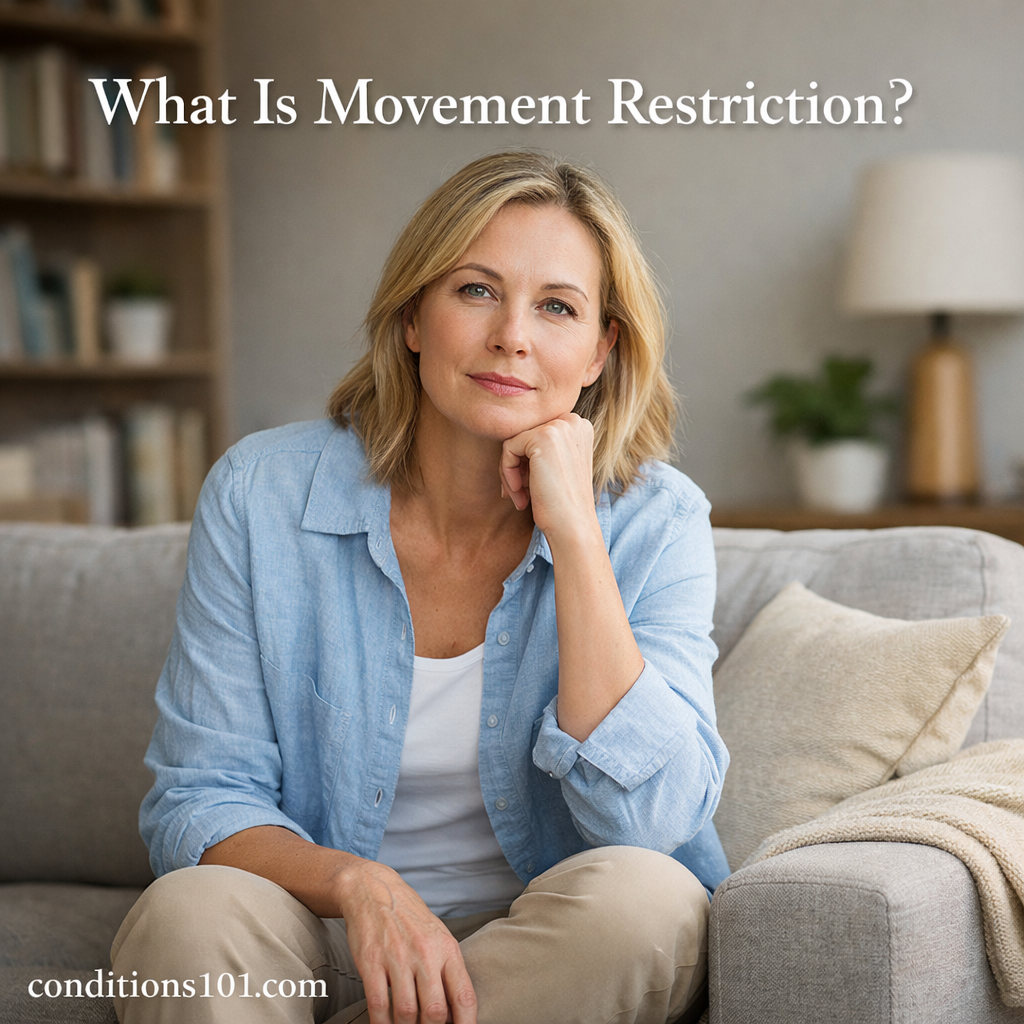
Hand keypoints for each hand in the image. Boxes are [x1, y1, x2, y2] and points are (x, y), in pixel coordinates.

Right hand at [336, 858, 476, 1023]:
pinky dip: (381, 1023)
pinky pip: (378, 1005)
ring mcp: (398, 958)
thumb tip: (455, 1011)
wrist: (374, 890)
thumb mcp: (438, 936)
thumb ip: (447, 970)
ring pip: (407, 1013)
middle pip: (436, 1011)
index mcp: (447, 949)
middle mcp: (426, 953)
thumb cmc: (409, 918)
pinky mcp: (372, 962)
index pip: (464, 996)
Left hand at [499, 412, 600, 542]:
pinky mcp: (542, 437)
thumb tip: (509, 441)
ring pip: (514, 442)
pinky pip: (508, 449)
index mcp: (579, 427)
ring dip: (510, 472)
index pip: (536, 435)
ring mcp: (559, 427)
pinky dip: (507, 473)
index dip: (527, 462)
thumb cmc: (562, 504)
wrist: (573, 526)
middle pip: (524, 436)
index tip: (528, 486)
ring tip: (519, 497)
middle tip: (520, 494)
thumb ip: (541, 448)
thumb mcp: (556, 467)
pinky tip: (520, 493)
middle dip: (517, 467)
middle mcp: (573, 421)